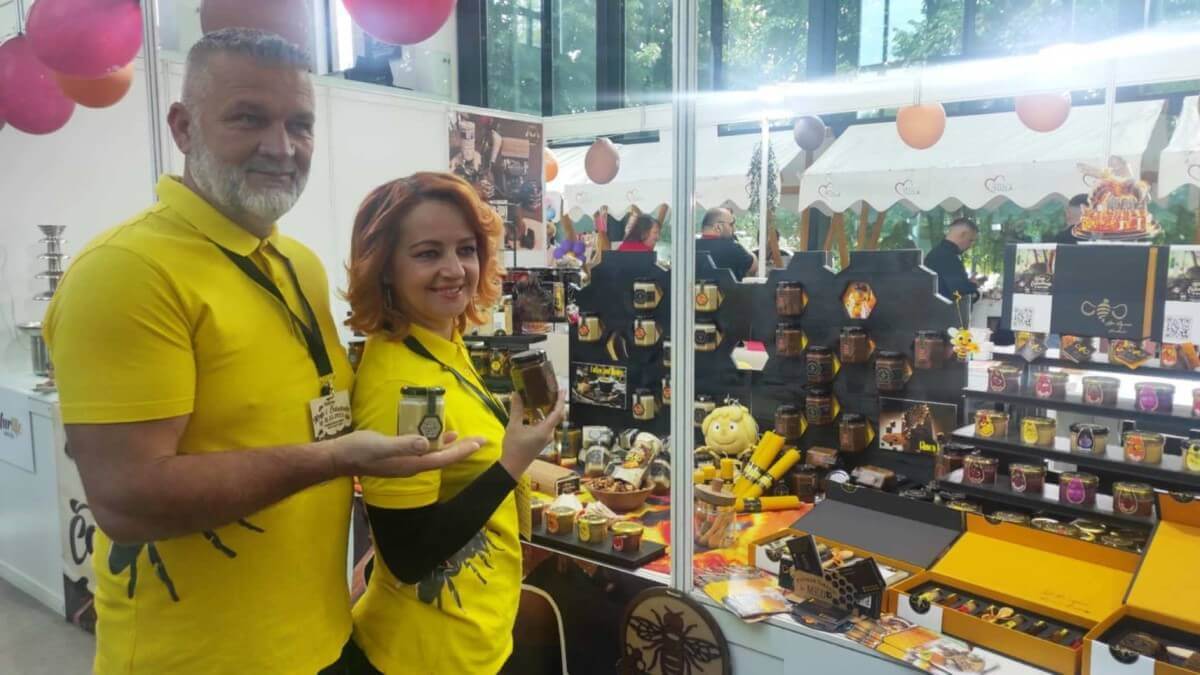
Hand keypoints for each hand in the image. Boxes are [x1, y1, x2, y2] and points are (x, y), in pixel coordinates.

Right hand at [328, 430, 485, 477]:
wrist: (340, 457)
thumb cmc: (358, 450)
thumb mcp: (380, 445)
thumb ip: (403, 444)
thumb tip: (425, 442)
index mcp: (411, 464)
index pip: (442, 459)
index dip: (461, 451)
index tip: (478, 443)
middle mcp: (412, 465)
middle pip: (444, 458)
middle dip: (463, 449)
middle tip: (482, 440)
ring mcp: (406, 461)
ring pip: (436, 454)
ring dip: (452, 447)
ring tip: (468, 439)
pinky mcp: (400, 455)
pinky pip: (425, 450)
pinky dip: (436, 443)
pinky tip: (443, 436)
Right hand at [498, 389, 566, 478]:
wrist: (512, 467)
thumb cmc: (513, 448)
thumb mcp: (513, 426)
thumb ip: (516, 409)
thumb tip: (516, 393)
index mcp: (545, 430)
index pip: (557, 413)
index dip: (561, 400)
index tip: (562, 390)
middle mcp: (548, 434)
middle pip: (556, 416)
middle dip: (555, 403)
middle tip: (551, 391)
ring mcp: (545, 438)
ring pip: (550, 421)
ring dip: (547, 410)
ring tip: (541, 398)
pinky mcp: (541, 441)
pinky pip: (545, 426)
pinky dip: (541, 417)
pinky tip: (533, 412)